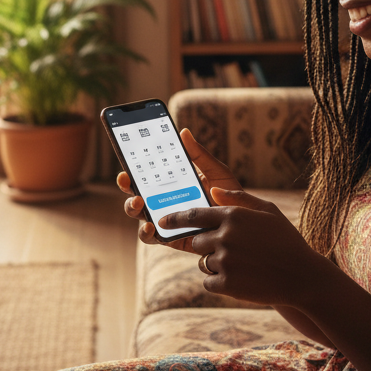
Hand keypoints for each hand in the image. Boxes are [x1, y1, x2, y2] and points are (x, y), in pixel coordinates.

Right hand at [116, 128, 240, 251]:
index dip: (131, 170)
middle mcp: (164, 202)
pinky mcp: (172, 238)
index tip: (125, 167)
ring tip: (138, 203)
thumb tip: (184, 132)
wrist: (244, 222)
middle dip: (127, 188)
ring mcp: (167, 221)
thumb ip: (199, 155)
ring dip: (132, 209)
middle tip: (127, 181)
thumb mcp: (216, 171)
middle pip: (137, 194)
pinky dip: (148, 233)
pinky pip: (154, 237)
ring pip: (140, 217)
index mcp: (172, 183)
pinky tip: (151, 226)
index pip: (146, 176)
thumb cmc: (229, 194)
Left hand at [159, 188, 329, 307]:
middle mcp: (225, 236)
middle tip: (230, 250)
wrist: (302, 276)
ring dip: (217, 264)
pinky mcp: (225, 284)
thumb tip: (212, 190)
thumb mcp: (268, 210)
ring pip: (204, 261)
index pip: (193, 214)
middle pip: (197, 240)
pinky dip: (221, 282)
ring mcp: (224, 261)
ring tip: (245, 265)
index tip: (162, 221)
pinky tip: (243, 279)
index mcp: (233, 216)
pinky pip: (209, 281)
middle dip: (207, 245)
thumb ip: (238, 198)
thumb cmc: (286, 240)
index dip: (175, 218)